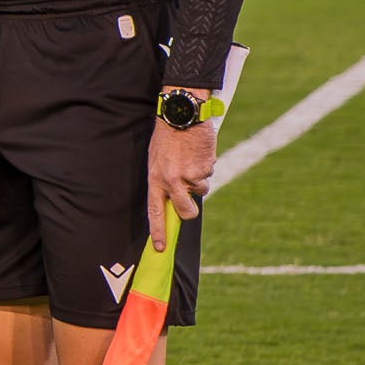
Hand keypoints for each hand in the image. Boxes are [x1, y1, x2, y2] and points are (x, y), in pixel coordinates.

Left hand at [147, 113, 215, 250]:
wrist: (181, 117)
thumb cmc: (166, 139)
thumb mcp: (157, 161)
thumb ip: (164, 182)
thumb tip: (174, 200)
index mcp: (155, 180)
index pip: (155, 212)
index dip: (158, 231)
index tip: (160, 248)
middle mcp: (171, 182)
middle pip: (186, 211)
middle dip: (190, 211)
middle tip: (190, 199)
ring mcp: (189, 176)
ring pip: (201, 190)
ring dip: (199, 179)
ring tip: (190, 160)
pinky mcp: (205, 169)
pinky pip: (209, 174)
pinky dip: (206, 166)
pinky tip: (198, 153)